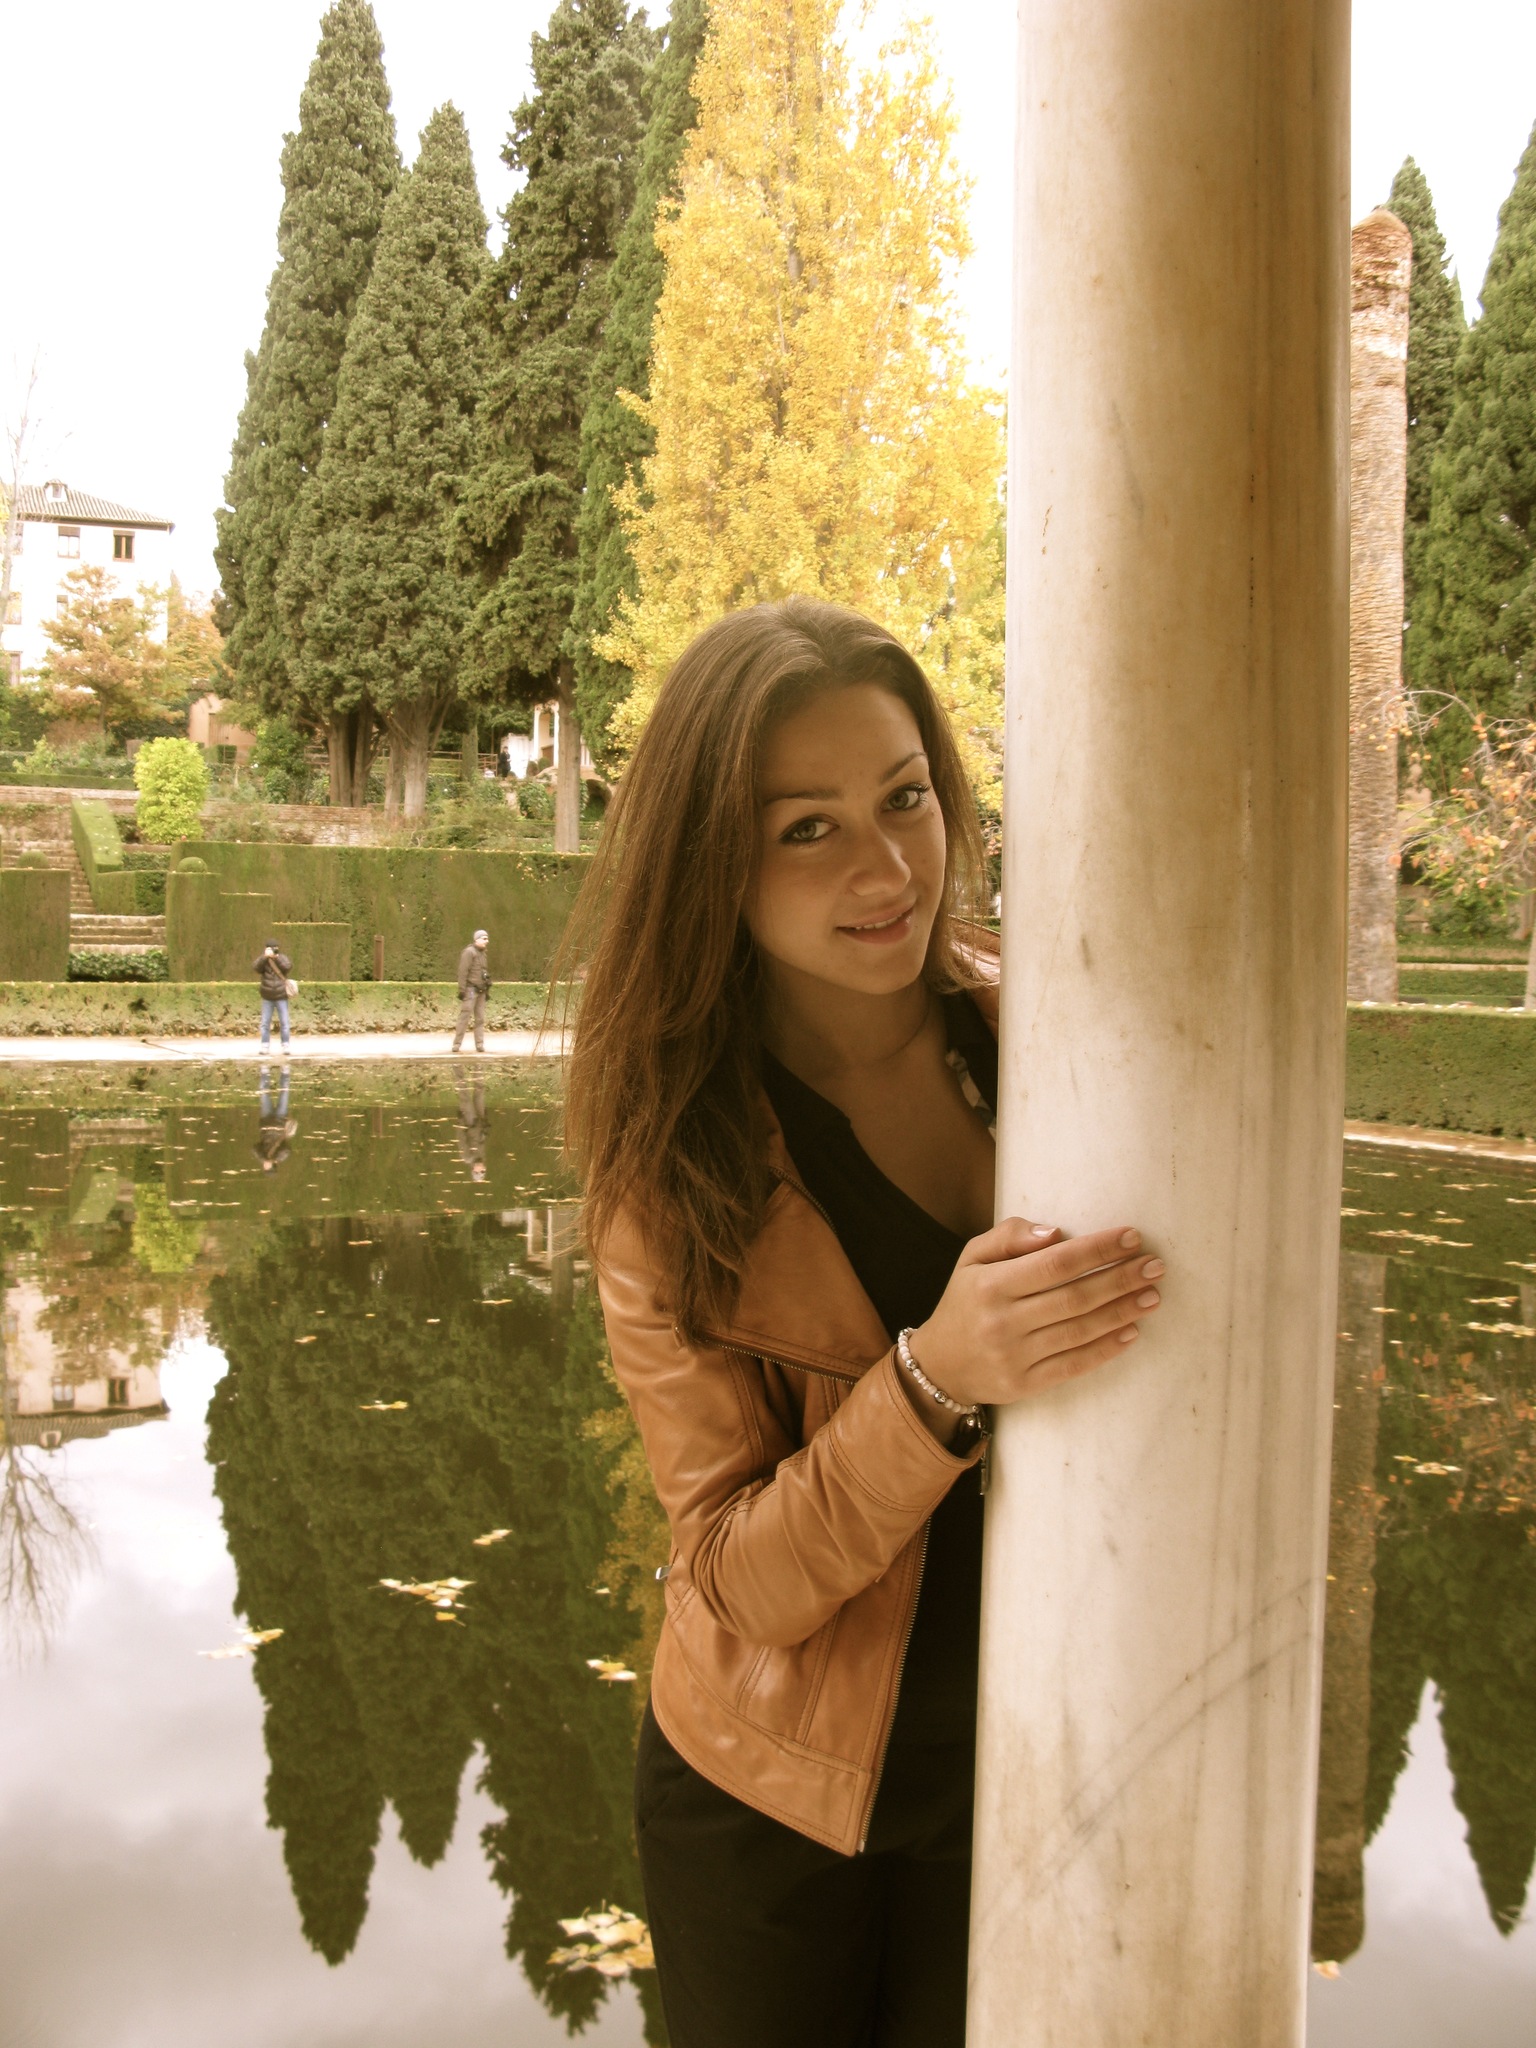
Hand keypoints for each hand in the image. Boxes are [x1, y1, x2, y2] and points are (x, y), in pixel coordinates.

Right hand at [903, 1218, 1161, 1437]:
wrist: (939, 1365)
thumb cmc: (965, 1301)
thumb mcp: (971, 1258)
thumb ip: (1009, 1236)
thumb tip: (1056, 1233)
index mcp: (991, 1285)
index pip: (1055, 1263)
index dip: (1097, 1249)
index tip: (1131, 1237)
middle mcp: (1002, 1321)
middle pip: (1075, 1297)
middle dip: (1121, 1279)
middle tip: (1156, 1266)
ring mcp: (1015, 1356)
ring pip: (1080, 1331)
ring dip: (1122, 1312)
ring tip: (1152, 1295)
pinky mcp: (1025, 1384)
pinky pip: (1074, 1365)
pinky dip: (1106, 1349)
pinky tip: (1131, 1332)